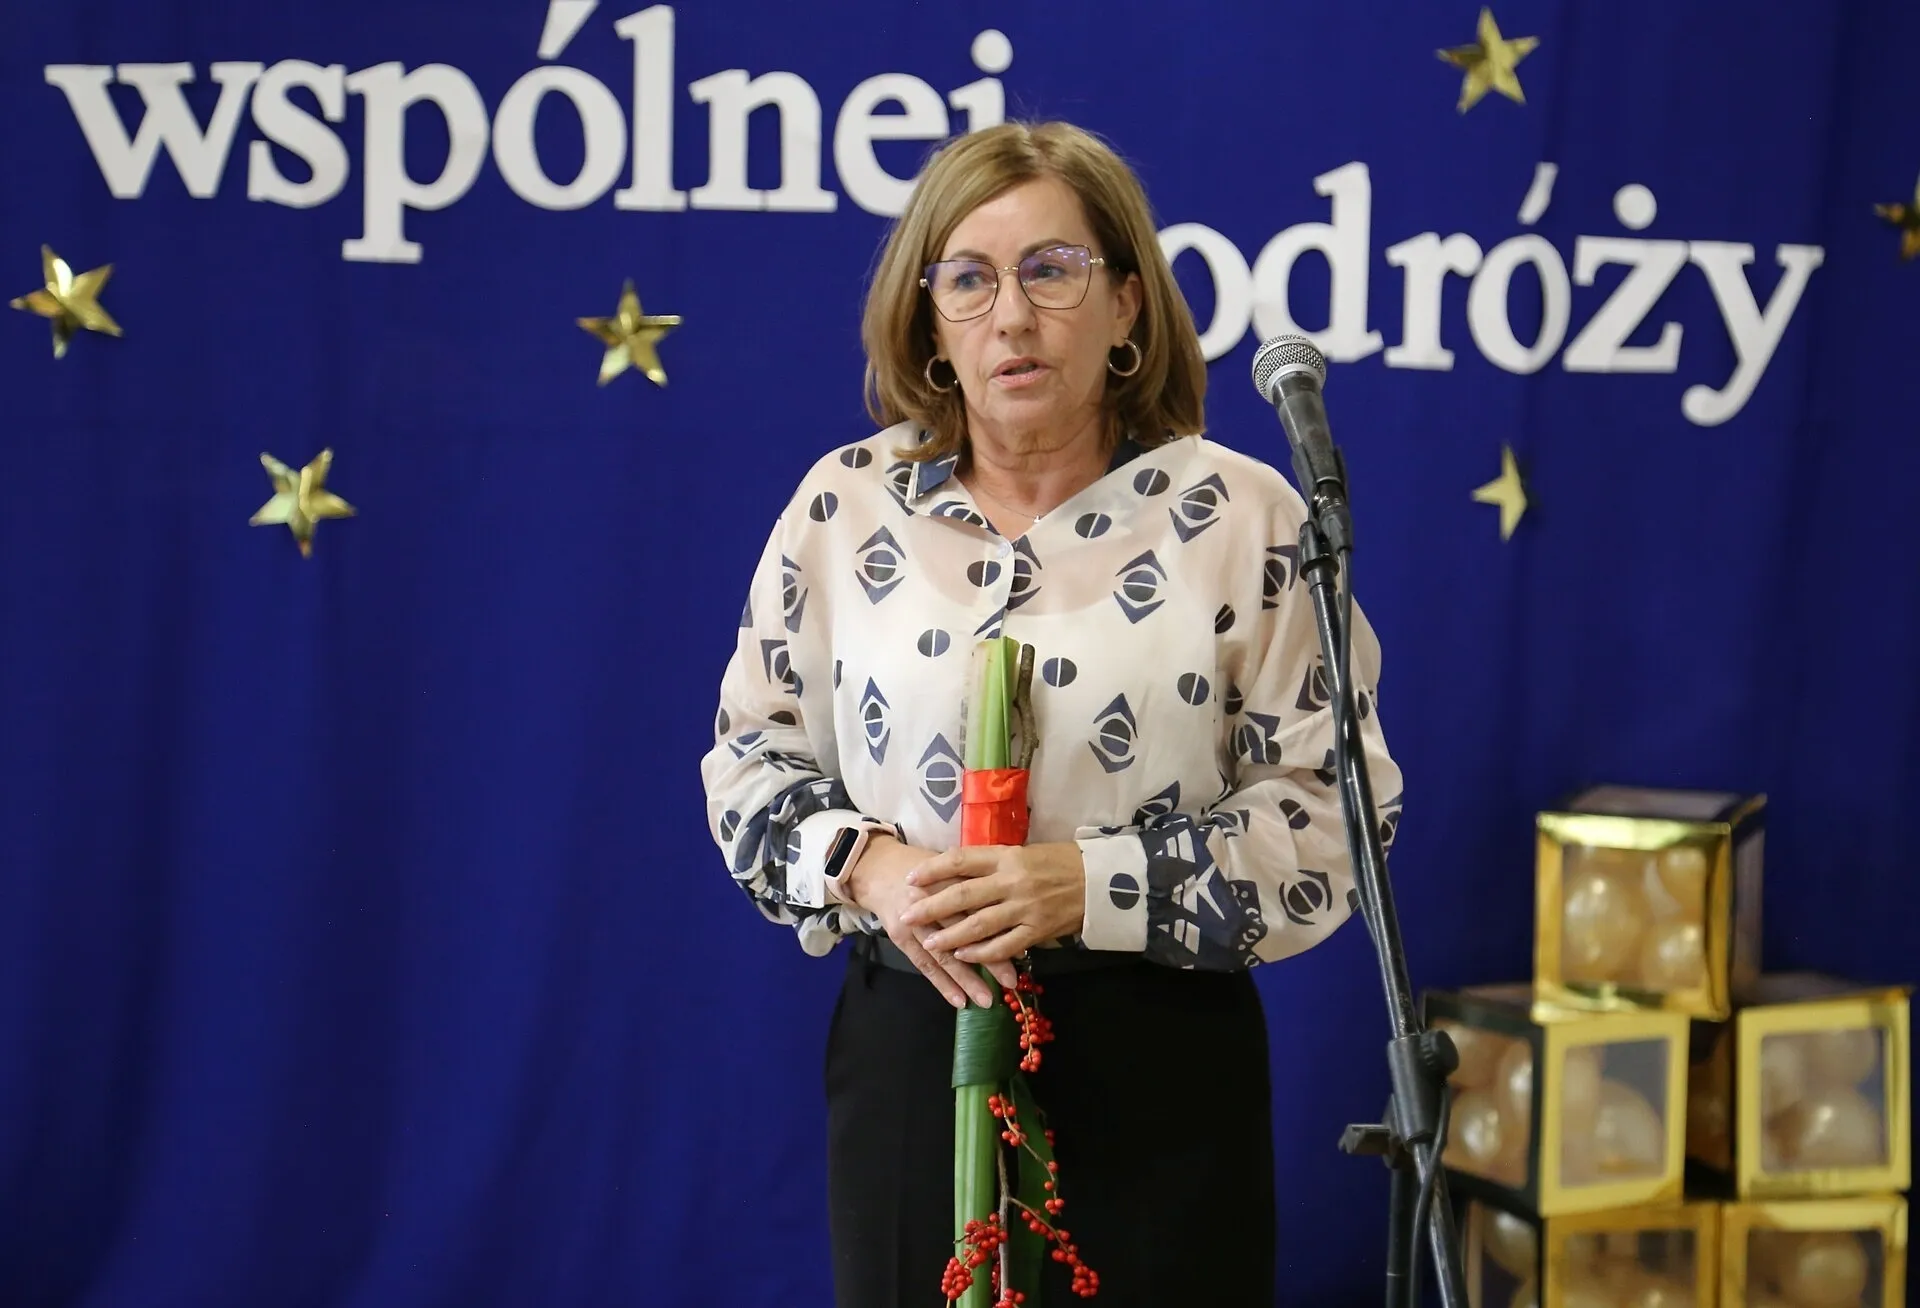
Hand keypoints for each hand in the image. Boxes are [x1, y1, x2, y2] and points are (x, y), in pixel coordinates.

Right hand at [844, 834, 1017, 1007]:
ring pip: (944, 954)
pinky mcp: (901, 938)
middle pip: (964, 932)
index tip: (1025, 949)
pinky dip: (942, 984)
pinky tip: (959, 1001)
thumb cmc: (927, 871)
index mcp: (950, 879)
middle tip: (1011, 982)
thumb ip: (979, 886)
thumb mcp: (953, 868)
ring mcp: (914, 922)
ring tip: (986, 1000)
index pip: (980, 907)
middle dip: (989, 959)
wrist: (880, 870)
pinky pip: (924, 965)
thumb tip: (1016, 915)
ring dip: (966, 979)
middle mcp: (931, 901)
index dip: (1002, 928)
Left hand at [898, 842, 1087, 964]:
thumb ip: (996, 864)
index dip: (933, 869)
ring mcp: (1025, 908)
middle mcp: (1013, 880)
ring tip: (930, 943)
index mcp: (1008, 855)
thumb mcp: (1026, 852)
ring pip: (979, 925)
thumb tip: (960, 872)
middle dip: (931, 907)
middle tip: (906, 914)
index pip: (961, 860)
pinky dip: (982, 953)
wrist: (1103, 881)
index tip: (911, 877)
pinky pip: (1004, 946)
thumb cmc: (1061, 862)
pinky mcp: (1038, 930)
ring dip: (951, 936)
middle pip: (963, 895)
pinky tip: (965, 956)